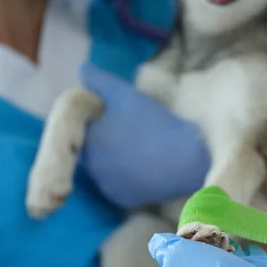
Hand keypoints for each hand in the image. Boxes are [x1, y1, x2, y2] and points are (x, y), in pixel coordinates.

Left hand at [79, 63, 210, 208]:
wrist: (185, 160)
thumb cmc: (154, 123)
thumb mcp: (126, 94)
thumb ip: (99, 80)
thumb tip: (80, 67)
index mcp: (88, 138)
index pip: (85, 129)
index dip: (101, 122)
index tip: (122, 119)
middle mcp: (90, 165)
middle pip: (93, 150)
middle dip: (107, 142)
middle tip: (133, 133)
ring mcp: (105, 185)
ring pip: (105, 169)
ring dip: (115, 161)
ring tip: (141, 150)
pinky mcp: (121, 200)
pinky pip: (117, 187)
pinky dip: (126, 179)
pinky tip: (144, 169)